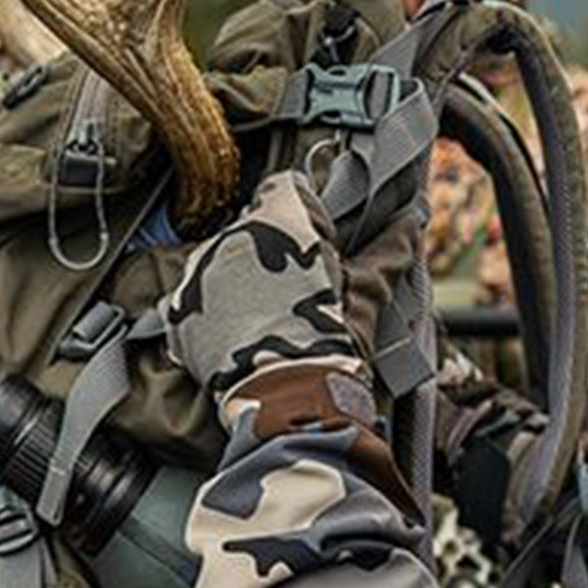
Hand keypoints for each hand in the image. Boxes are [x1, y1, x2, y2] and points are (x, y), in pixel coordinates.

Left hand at [162, 171, 418, 400]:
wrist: (288, 398)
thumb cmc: (333, 341)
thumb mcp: (369, 293)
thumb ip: (388, 250)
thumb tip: (409, 223)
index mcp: (280, 220)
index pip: (285, 189)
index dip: (305, 215)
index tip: (318, 244)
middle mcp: (231, 235)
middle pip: (252, 228)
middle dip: (273, 252)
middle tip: (299, 291)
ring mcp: (199, 271)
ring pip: (220, 261)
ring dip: (240, 281)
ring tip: (268, 319)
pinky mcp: (178, 308)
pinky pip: (193, 298)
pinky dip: (211, 313)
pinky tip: (238, 336)